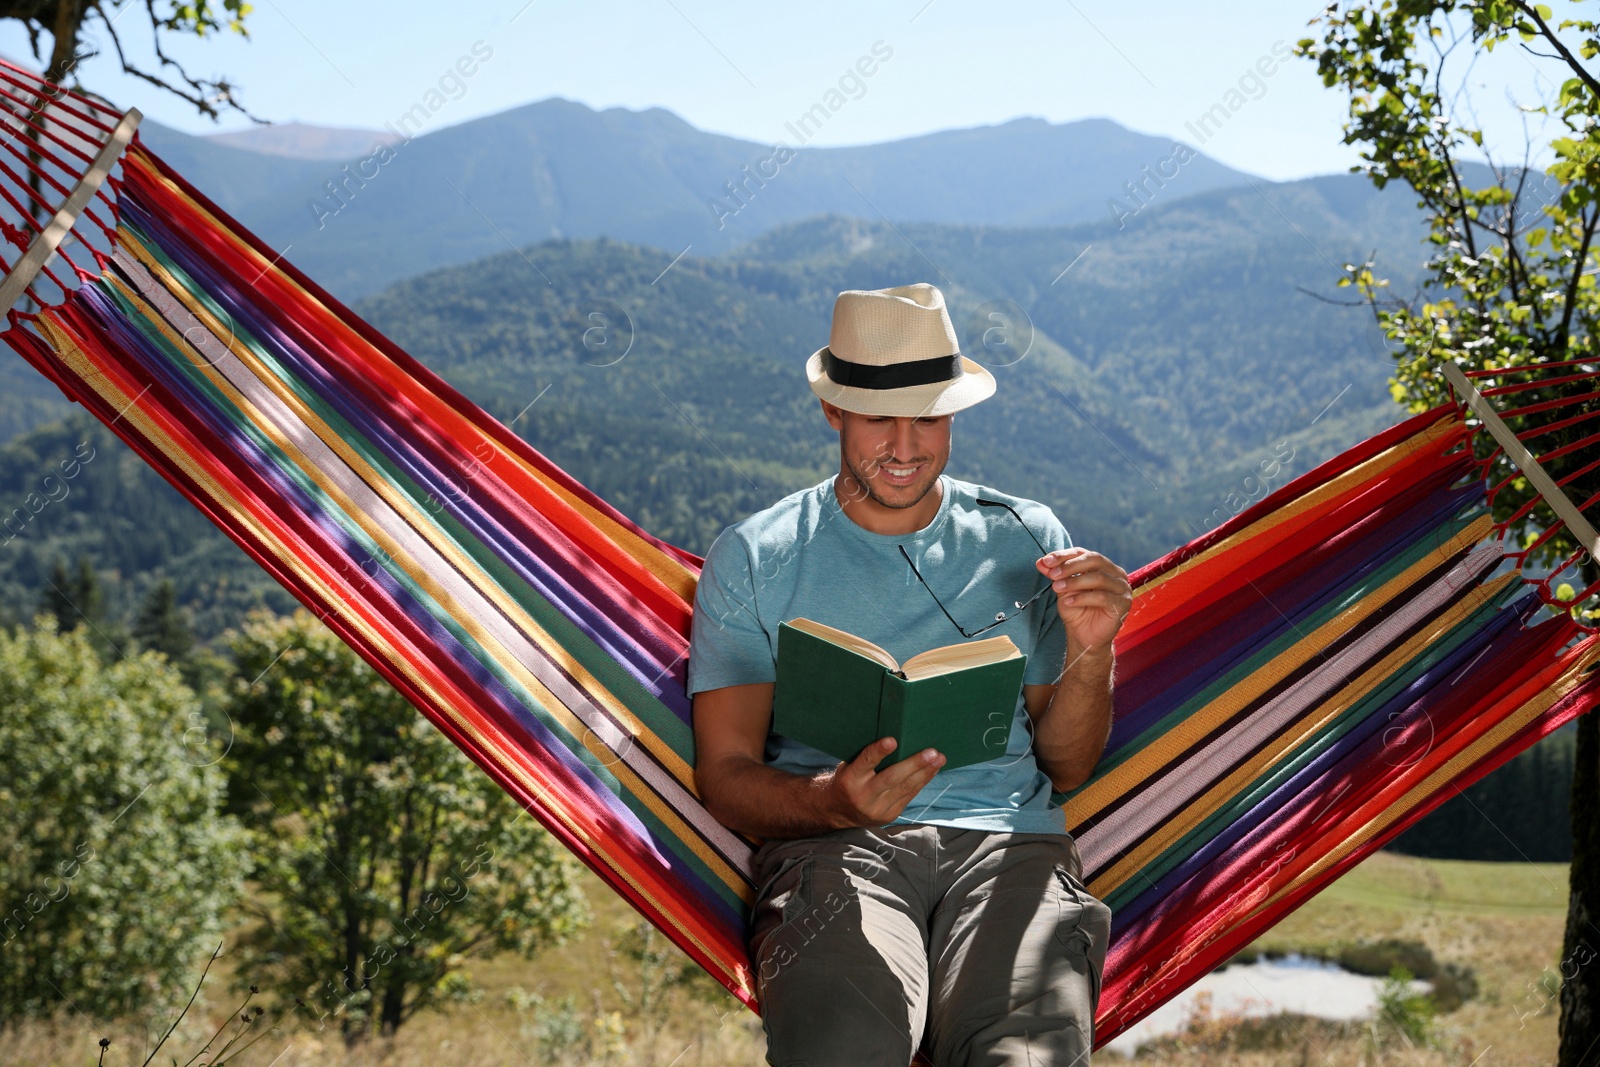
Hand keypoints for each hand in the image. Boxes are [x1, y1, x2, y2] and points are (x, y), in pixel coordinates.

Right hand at [823, 737, 943, 827]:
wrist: (840, 811)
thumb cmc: (848, 779)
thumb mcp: (848, 767)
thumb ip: (866, 756)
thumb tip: (895, 735)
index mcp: (850, 779)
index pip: (865, 762)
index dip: (879, 751)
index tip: (893, 740)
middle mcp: (863, 795)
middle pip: (892, 778)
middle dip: (914, 764)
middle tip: (931, 752)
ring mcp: (877, 808)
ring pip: (905, 788)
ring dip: (925, 772)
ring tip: (939, 759)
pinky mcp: (890, 814)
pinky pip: (909, 796)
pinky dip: (922, 781)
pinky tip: (932, 770)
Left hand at [1035, 548, 1131, 653]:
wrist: (1084, 636)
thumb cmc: (1077, 610)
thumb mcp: (1062, 589)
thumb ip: (1055, 574)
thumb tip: (1041, 562)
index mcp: (1102, 566)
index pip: (1083, 553)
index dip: (1064, 555)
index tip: (1046, 561)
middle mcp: (1115, 573)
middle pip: (1095, 560)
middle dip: (1071, 565)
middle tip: (1052, 574)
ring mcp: (1122, 588)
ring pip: (1099, 578)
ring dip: (1074, 581)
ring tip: (1057, 588)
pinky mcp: (1123, 603)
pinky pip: (1102, 597)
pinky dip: (1082, 598)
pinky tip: (1069, 602)